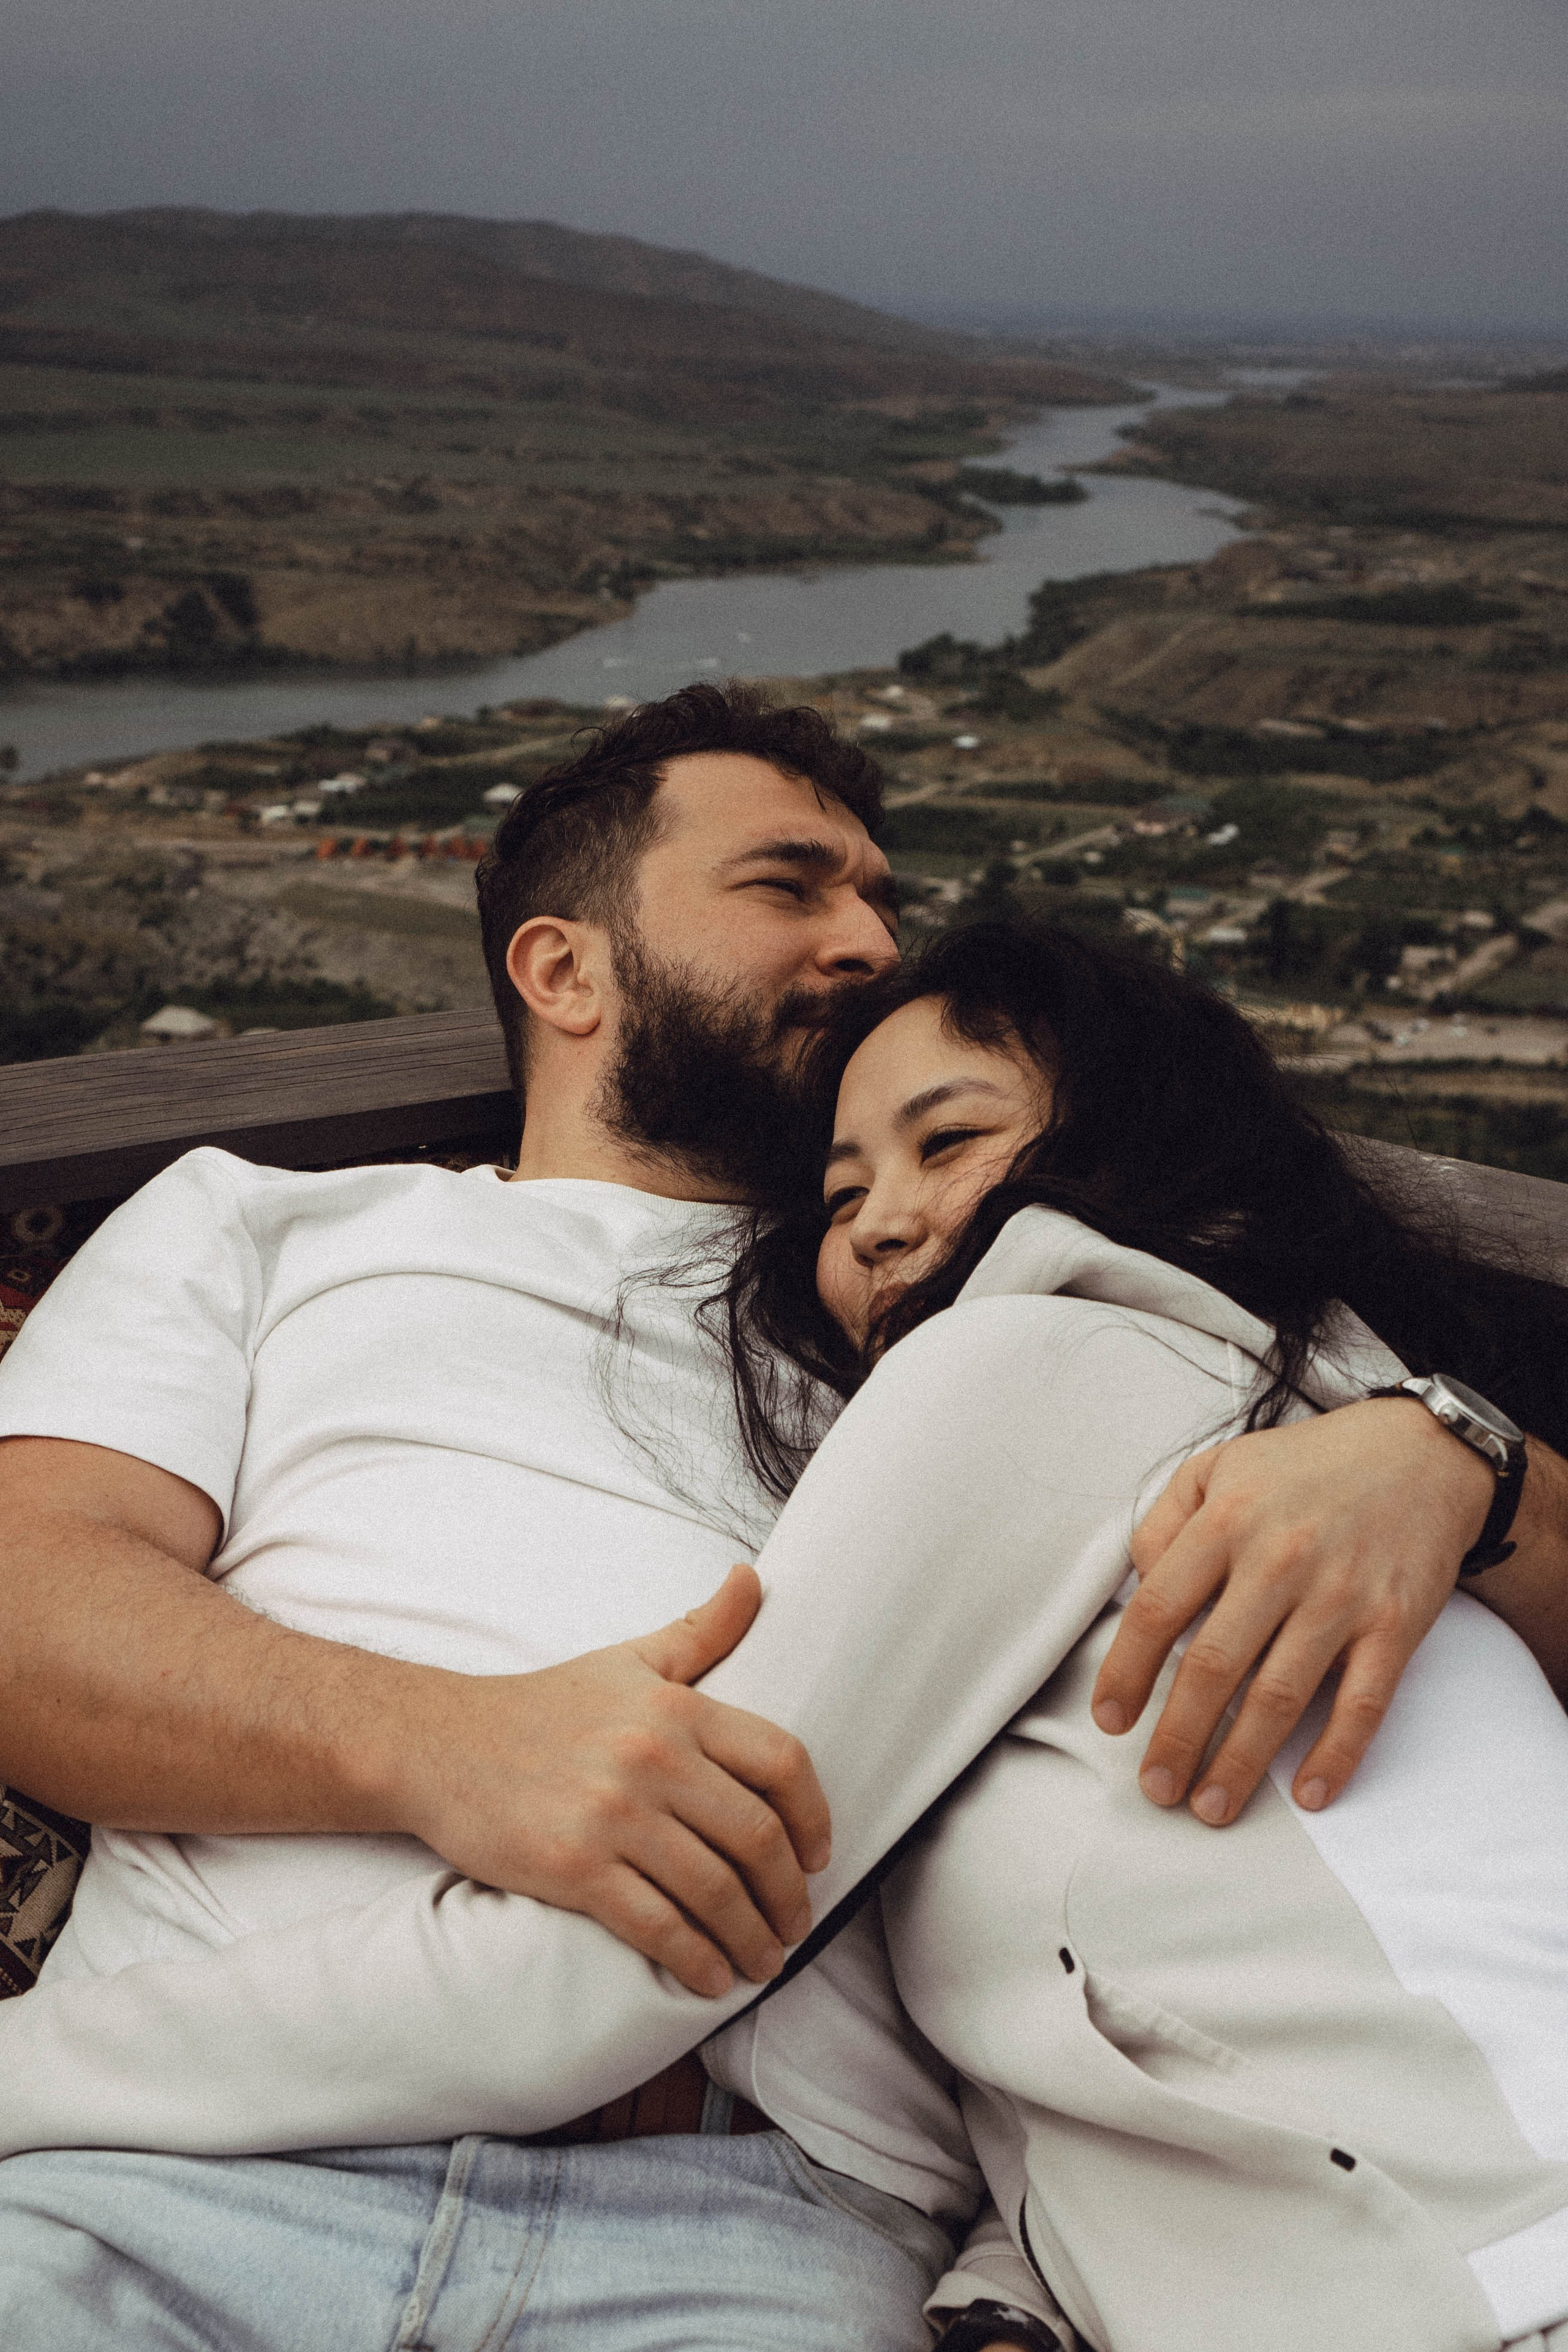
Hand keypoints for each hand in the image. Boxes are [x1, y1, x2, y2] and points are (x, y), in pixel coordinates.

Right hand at [389, 1564, 829, 1996]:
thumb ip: (701, 1629)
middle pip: (756, 1836)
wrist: (440, 1744)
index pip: (781, 1761)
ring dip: (753, 1937)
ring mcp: (612, 1815)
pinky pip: (656, 1925)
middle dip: (789, 1893)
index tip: (820, 1855)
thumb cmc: (545, 1706)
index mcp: (676, 1708)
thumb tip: (752, 1579)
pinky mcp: (572, 1868)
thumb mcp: (628, 1659)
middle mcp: (652, 1758)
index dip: (815, 1816)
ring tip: (765, 1960)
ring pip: (714, 1890)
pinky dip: (695, 1960)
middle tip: (796, 1923)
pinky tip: (712, 1977)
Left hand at [1090, 1400, 1492, 1825]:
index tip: (1110, 1720)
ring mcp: (1341, 1595)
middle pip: (1213, 1666)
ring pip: (1280, 1696)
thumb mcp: (1216, 1467)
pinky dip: (1335, 1754)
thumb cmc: (1304, 1469)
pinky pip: (1362, 1703)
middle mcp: (1280, 1559)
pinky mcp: (1395, 1624)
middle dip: (1177, 1737)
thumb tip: (1138, 1589)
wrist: (1419, 1454)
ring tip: (1211, 1807)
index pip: (1157, 1609)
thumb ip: (1164, 1523)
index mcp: (1227, 1520)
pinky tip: (1307, 1793)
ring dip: (1240, 1763)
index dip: (1126, 1672)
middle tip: (1156, 1788)